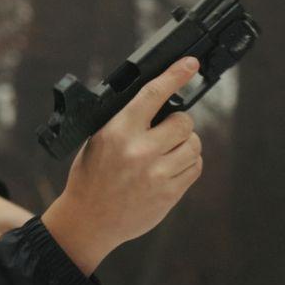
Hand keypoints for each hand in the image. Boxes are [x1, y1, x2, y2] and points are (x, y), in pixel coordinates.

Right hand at [41, 57, 202, 275]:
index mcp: (117, 132)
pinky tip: (170, 168)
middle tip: (166, 131)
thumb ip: (127, 121)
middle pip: (183, 122)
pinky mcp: (169, 194)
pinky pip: (195, 167)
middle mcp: (139, 151)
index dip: (175, 75)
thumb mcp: (99, 140)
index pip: (153, 95)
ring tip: (167, 152)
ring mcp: (157, 174)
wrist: (88, 220)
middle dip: (178, 123)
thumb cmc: (92, 176)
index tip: (190, 64)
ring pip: (193, 145)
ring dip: (185, 144)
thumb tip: (160, 102)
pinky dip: (188, 164)